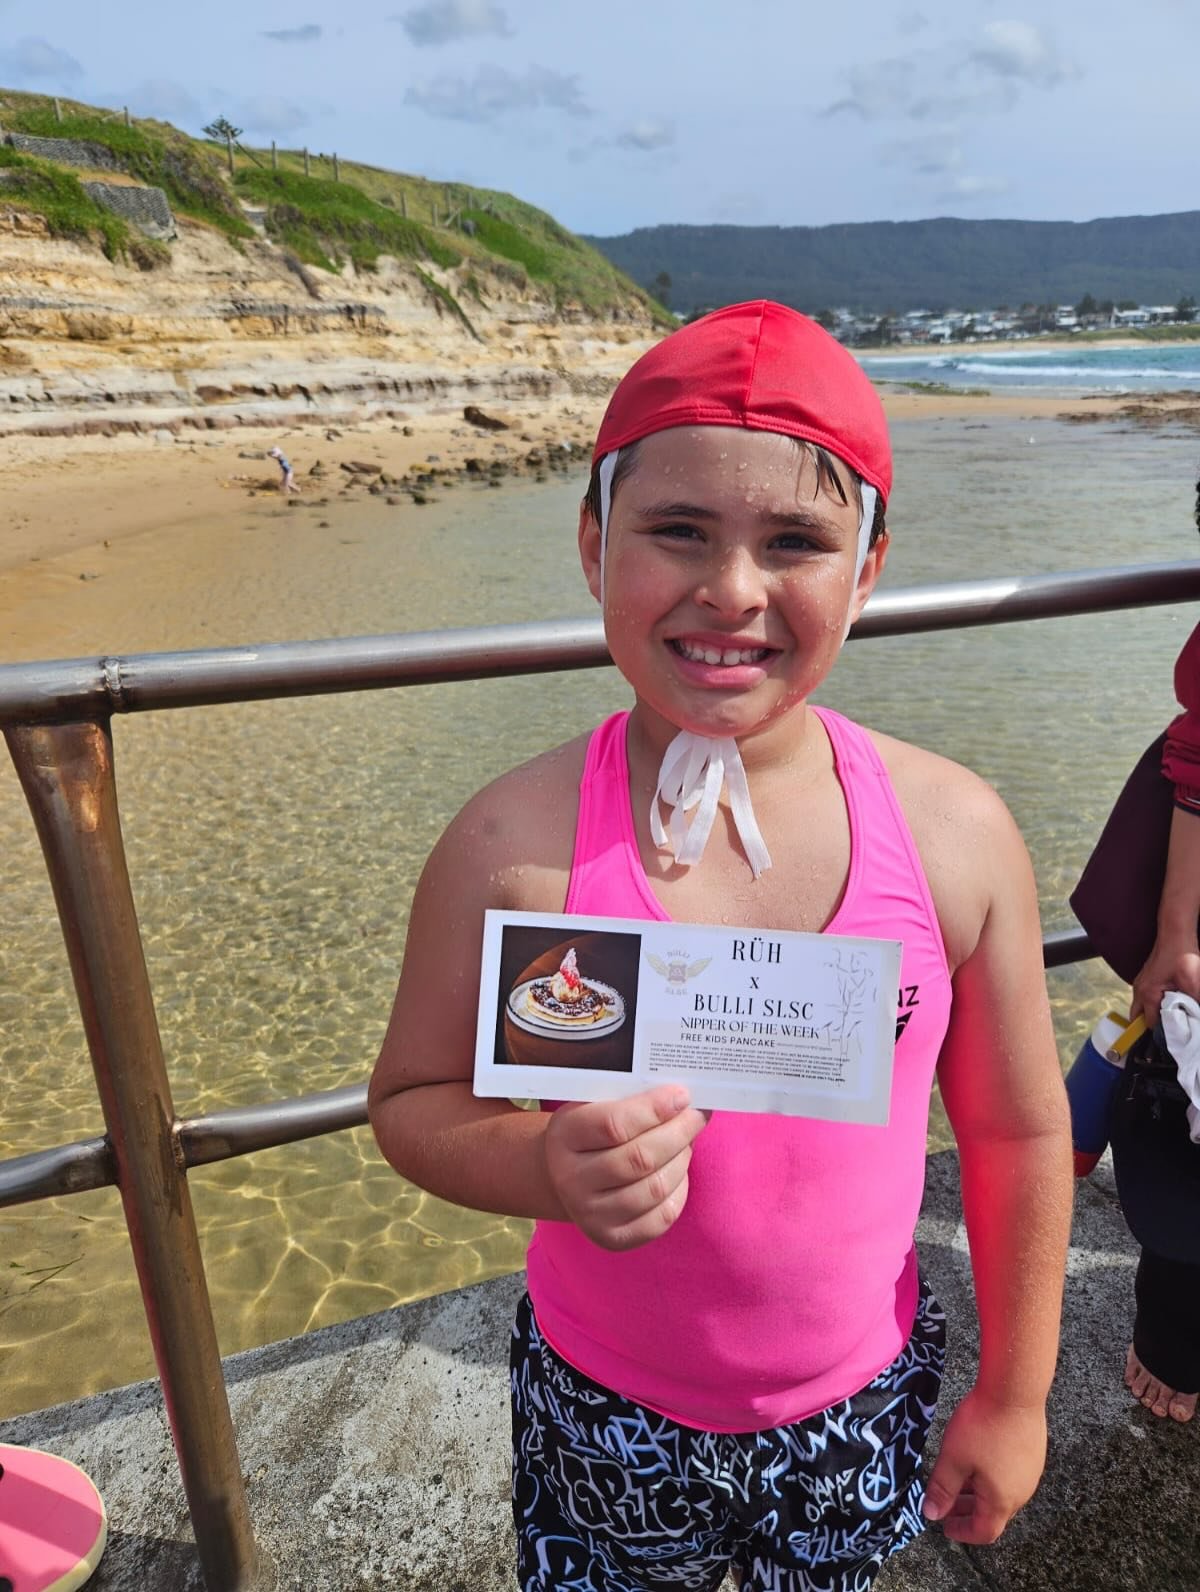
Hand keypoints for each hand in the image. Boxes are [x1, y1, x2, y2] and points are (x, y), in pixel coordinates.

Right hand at [543, 1086, 707, 1250]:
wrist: (565, 1176)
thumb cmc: (590, 1133)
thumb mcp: (594, 1106)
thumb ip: (631, 1098)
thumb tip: (682, 1097)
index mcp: (564, 1137)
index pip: (614, 1124)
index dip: (654, 1109)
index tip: (682, 1096)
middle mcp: (571, 1179)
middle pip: (640, 1158)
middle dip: (679, 1133)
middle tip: (697, 1116)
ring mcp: (590, 1214)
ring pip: (655, 1187)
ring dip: (682, 1159)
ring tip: (687, 1141)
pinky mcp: (613, 1238)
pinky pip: (662, 1216)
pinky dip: (680, 1189)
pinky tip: (677, 1170)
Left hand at [922, 1389, 1046, 1543]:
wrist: (1015, 1391)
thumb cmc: (983, 1426)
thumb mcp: (954, 1457)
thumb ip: (942, 1488)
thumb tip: (931, 1514)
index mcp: (1002, 1500)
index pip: (984, 1532)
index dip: (963, 1533)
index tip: (944, 1526)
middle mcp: (1021, 1492)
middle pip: (994, 1514)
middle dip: (967, 1512)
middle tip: (946, 1505)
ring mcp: (1030, 1473)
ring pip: (1001, 1494)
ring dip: (978, 1494)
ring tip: (957, 1482)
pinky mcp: (1032, 1453)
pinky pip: (1010, 1476)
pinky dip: (990, 1479)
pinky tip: (977, 1461)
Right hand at [1131, 933, 1199, 1028]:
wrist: (1176, 935)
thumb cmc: (1182, 956)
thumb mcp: (1193, 984)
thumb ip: (1195, 1005)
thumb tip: (1197, 1018)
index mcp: (1148, 994)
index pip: (1151, 1024)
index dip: (1163, 1033)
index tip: (1176, 1038)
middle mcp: (1139, 990)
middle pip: (1140, 1019)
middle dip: (1154, 1027)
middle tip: (1171, 1033)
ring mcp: (1141, 984)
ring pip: (1141, 1009)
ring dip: (1154, 1016)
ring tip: (1172, 1021)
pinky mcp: (1146, 980)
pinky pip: (1145, 1000)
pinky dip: (1154, 1006)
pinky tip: (1169, 1005)